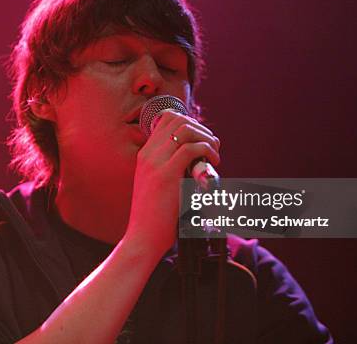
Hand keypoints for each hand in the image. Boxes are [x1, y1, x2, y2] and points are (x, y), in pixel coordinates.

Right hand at [124, 110, 219, 257]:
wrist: (143, 237)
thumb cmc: (155, 217)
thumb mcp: (159, 186)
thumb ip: (171, 169)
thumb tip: (196, 160)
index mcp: (145, 155)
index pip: (167, 119)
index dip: (190, 123)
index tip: (203, 141)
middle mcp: (148, 154)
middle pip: (178, 120)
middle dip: (201, 129)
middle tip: (213, 147)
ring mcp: (155, 163)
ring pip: (185, 130)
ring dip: (206, 137)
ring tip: (214, 155)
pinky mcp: (166, 175)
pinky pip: (191, 149)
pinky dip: (207, 150)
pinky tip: (213, 163)